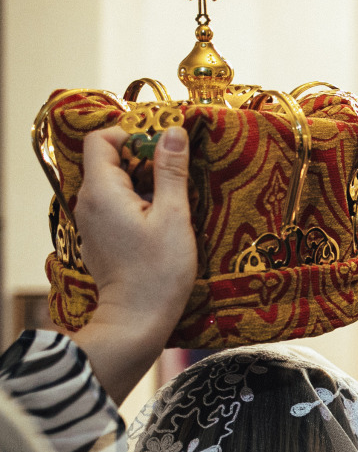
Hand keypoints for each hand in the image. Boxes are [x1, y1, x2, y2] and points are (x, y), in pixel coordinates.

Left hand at [70, 125, 195, 402]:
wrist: (138, 319)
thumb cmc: (159, 270)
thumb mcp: (173, 216)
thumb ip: (171, 171)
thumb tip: (174, 132)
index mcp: (102, 191)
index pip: (100, 140)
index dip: (130, 136)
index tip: (162, 151)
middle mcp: (88, 203)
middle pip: (108, 162)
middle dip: (142, 162)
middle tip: (175, 180)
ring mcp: (91, 223)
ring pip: (113, 186)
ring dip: (142, 187)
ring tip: (171, 206)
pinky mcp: (99, 240)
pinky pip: (114, 209)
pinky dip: (135, 207)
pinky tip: (159, 228)